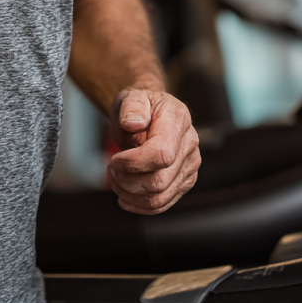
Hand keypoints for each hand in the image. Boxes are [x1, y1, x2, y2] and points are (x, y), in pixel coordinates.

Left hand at [108, 88, 199, 213]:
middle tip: (112, 169)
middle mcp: (189, 145)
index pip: (161, 154)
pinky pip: (163, 204)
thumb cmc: (138, 106)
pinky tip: (125, 198)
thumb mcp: (130, 96)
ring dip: (131, 195)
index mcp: (178, 120)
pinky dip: (141, 206)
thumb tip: (133, 124)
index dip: (133, 163)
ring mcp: (189, 166)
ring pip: (160, 197)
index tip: (114, 159)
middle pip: (160, 181)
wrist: (147, 113)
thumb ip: (132, 107)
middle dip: (128, 181)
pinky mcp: (183, 181)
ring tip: (116, 182)